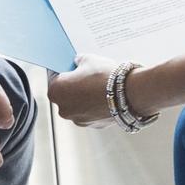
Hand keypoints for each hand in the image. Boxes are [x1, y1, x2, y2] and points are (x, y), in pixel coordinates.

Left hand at [52, 54, 184, 129]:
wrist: (130, 93)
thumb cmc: (106, 76)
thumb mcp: (89, 59)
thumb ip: (79, 61)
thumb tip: (78, 62)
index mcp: (55, 91)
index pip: (54, 77)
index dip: (64, 70)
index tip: (72, 67)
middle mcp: (62, 109)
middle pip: (65, 94)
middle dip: (74, 85)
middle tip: (87, 75)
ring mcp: (77, 120)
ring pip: (78, 105)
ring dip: (85, 97)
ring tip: (100, 86)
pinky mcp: (93, 125)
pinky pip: (91, 113)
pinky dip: (95, 106)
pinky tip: (107, 96)